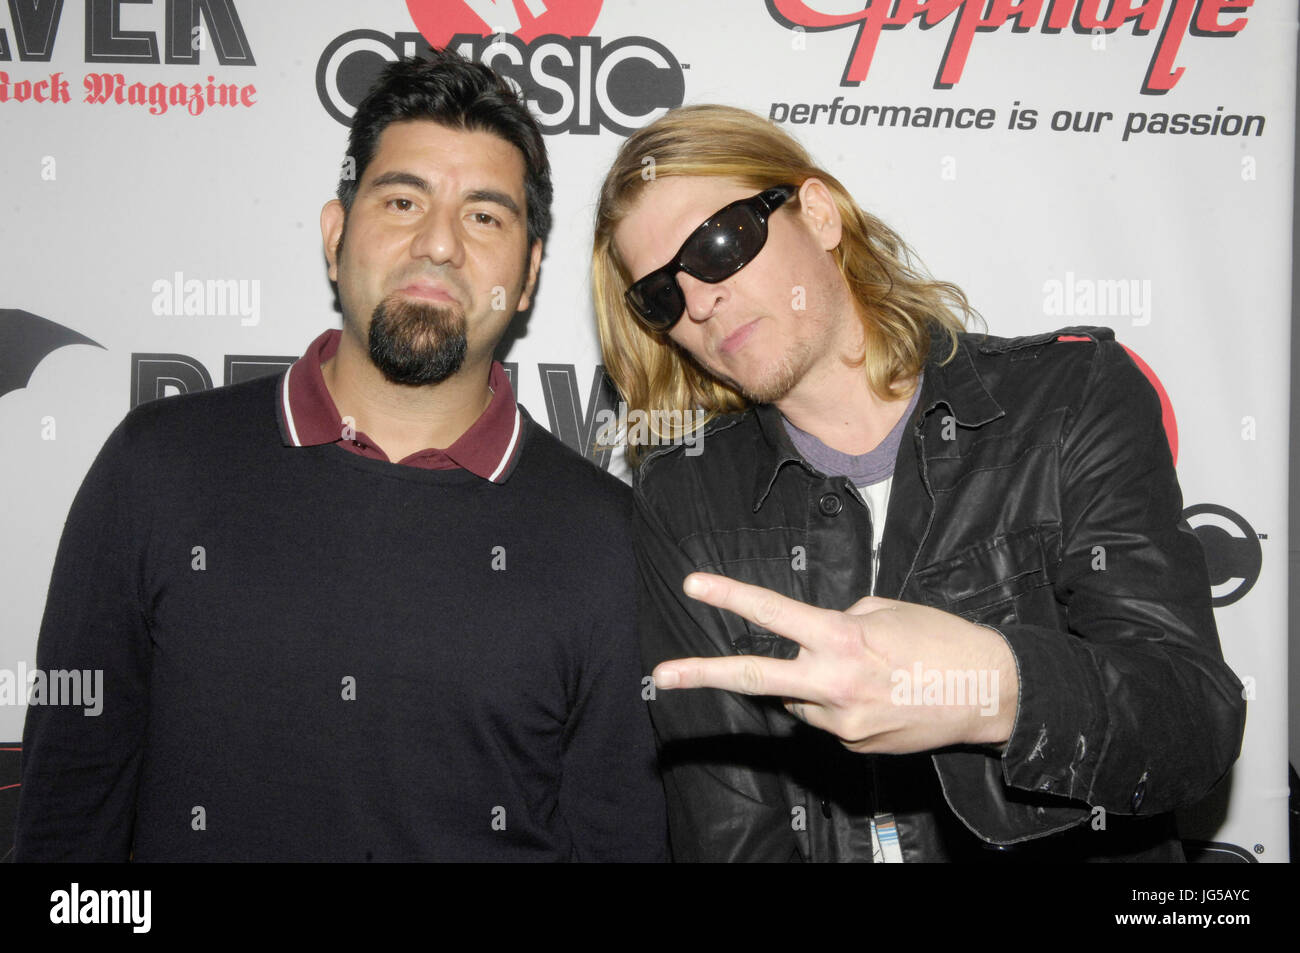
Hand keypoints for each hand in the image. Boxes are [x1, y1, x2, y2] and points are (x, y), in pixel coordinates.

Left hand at [652, 572, 1019, 753]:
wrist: (991, 693)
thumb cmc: (941, 641)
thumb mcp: (886, 611)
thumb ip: (838, 621)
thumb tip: (811, 638)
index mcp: (842, 637)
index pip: (774, 613)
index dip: (730, 596)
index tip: (693, 585)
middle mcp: (834, 681)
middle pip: (755, 678)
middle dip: (703, 675)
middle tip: (661, 676)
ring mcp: (841, 720)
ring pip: (799, 698)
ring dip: (813, 684)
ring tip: (868, 674)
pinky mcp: (853, 743)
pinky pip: (827, 718)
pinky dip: (839, 704)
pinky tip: (877, 695)